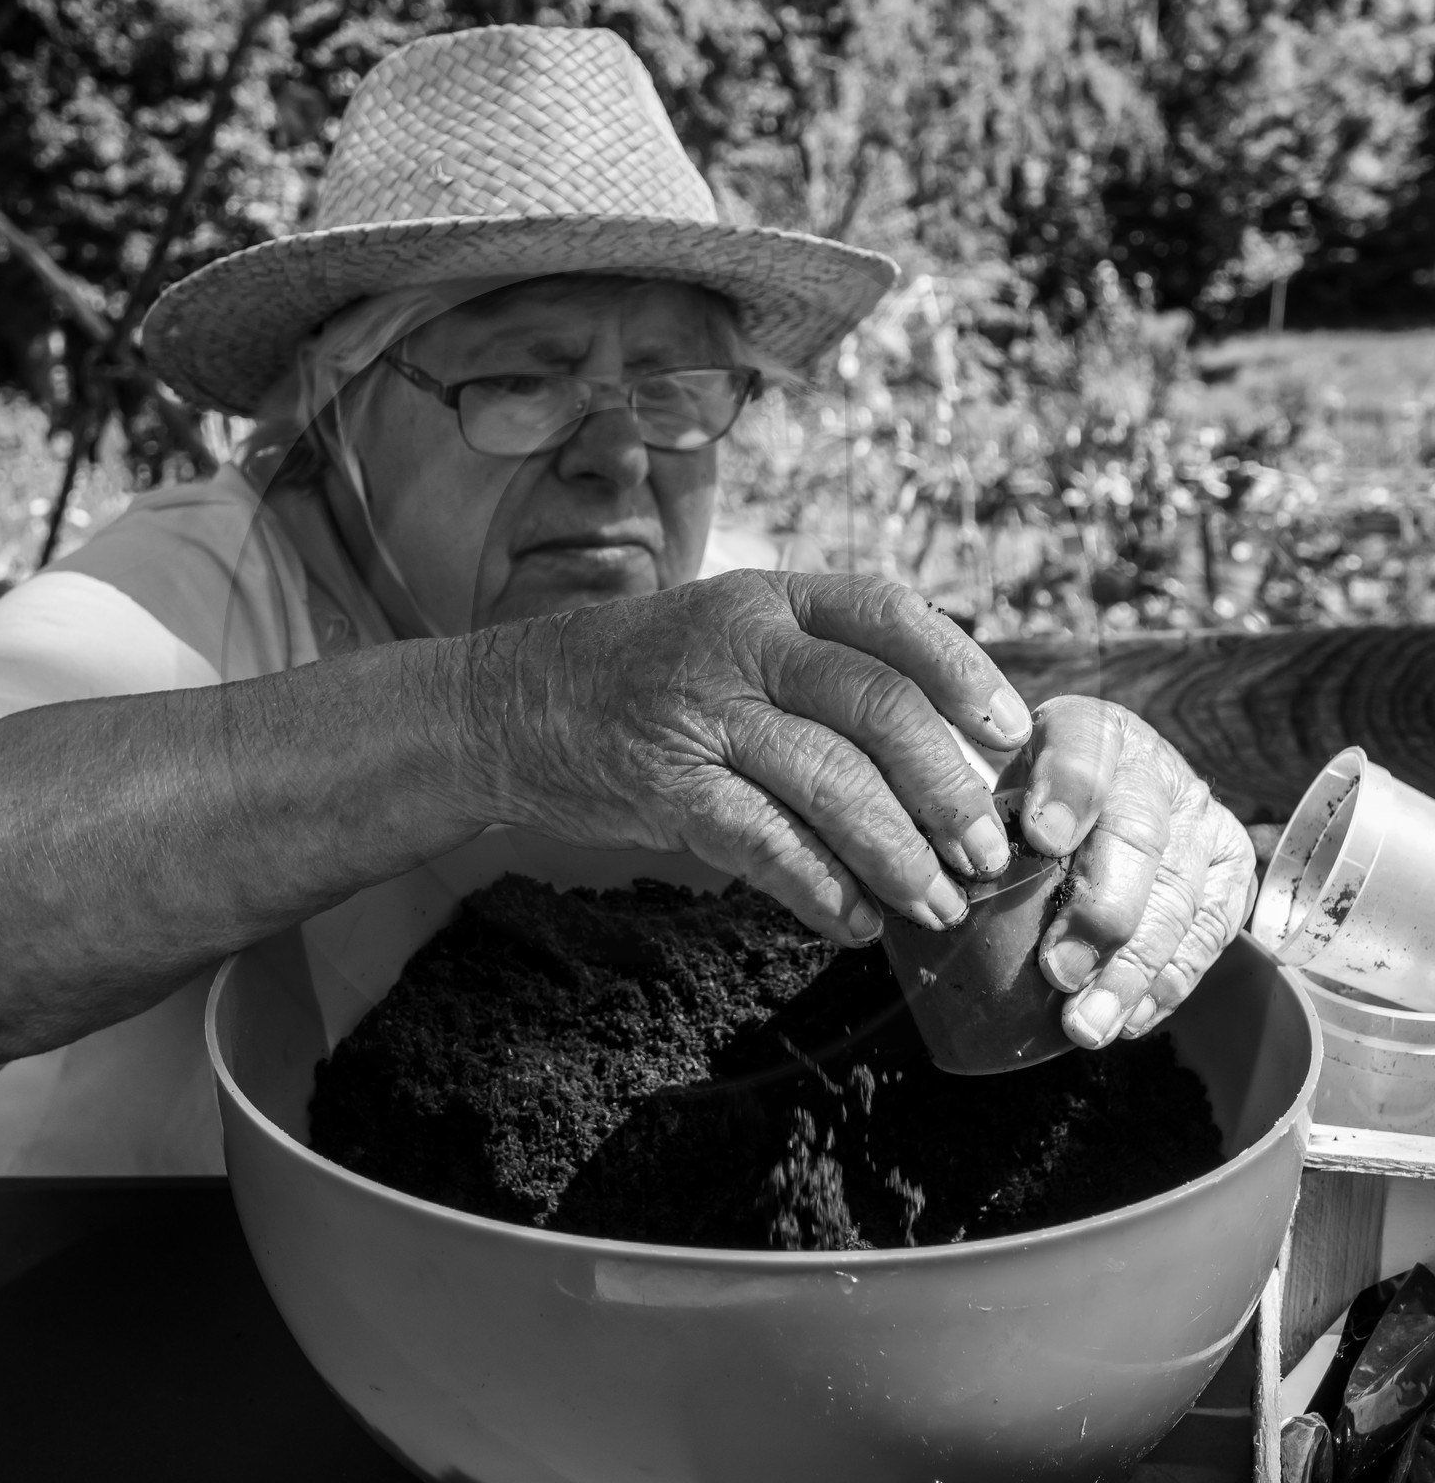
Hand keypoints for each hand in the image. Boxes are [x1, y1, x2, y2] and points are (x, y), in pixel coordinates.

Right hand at [460, 571, 1034, 944]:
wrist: (506, 706)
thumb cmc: (637, 678)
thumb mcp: (725, 636)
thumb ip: (814, 673)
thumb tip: (937, 755)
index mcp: (768, 598)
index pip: (890, 615)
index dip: (964, 672)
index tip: (1013, 733)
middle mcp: (739, 642)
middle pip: (878, 705)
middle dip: (947, 787)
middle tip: (986, 851)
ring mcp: (698, 711)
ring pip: (829, 781)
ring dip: (898, 854)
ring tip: (937, 905)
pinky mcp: (662, 784)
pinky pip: (762, 841)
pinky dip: (819, 888)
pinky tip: (852, 922)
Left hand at [1006, 696, 1256, 1048]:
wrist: (1102, 789)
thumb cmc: (1026, 797)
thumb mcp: (994, 782)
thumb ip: (974, 816)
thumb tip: (932, 880)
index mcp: (1088, 731)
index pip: (1083, 748)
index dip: (1067, 792)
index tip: (1043, 838)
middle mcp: (1153, 769)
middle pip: (1139, 837)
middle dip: (1101, 911)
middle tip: (1060, 970)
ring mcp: (1199, 820)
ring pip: (1178, 897)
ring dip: (1131, 969)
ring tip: (1087, 1023)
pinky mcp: (1227, 870)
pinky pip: (1206, 934)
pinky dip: (1165, 984)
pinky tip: (1128, 1019)